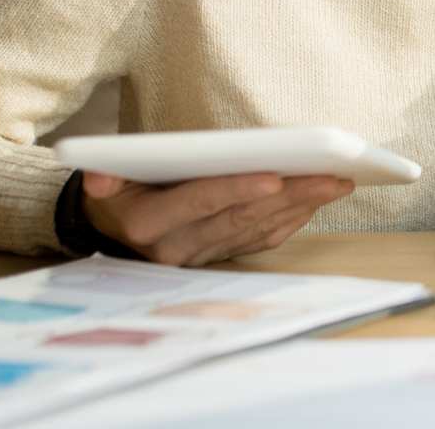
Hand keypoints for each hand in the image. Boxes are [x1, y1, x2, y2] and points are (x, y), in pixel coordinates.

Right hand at [81, 171, 354, 265]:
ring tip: (336, 183)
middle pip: (241, 217)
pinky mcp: (219, 259)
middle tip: (331, 176)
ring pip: (257, 230)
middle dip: (290, 195)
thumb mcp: (100, 183)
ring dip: (300, 206)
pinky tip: (316, 202)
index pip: (200, 201)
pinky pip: (260, 242)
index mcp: (149, 223)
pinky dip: (291, 222)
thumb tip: (97, 179)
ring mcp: (201, 256)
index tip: (274, 175)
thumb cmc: (116, 193)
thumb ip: (102, 178)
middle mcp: (177, 246)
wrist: (111, 230)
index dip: (236, 189)